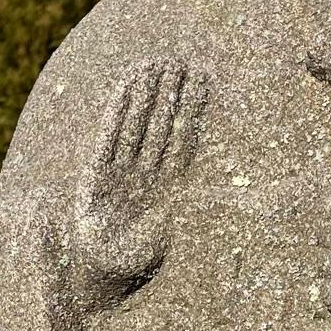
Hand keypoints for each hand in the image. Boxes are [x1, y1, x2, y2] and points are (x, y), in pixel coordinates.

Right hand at [74, 61, 205, 305]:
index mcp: (169, 187)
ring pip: (137, 125)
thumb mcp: (176, 235)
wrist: (103, 270)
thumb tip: (232, 197)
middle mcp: (147, 174)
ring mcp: (123, 171)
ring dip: (144, 96)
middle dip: (168, 94)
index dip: (192, 111)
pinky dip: (117, 113)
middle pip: (160, 126)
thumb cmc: (140, 259)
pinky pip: (110, 136)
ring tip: (152, 64)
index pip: (184, 140)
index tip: (201, 81)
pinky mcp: (98, 173)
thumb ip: (196, 214)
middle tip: (176, 60)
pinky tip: (124, 89)